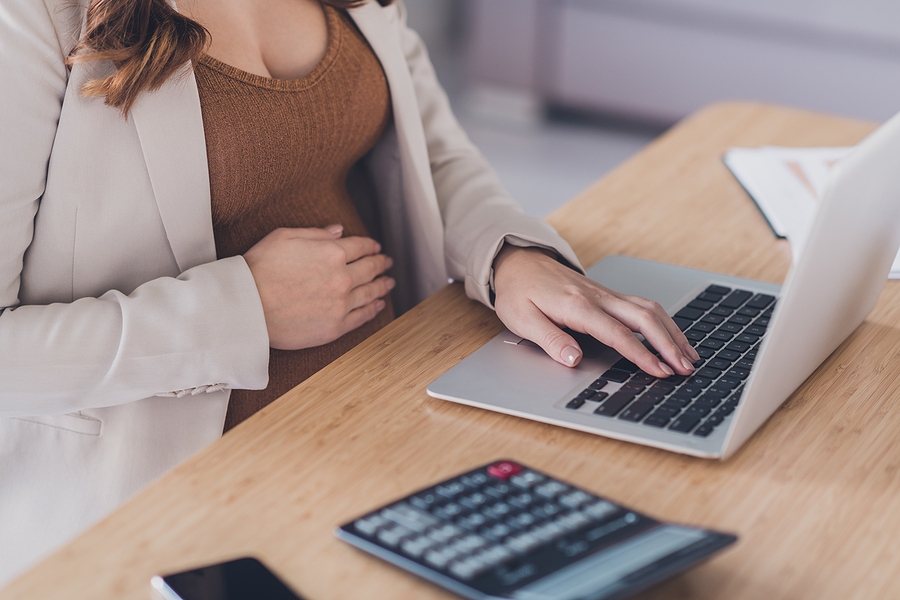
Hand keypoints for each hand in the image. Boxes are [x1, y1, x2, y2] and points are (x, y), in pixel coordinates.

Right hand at [243, 225, 393, 349]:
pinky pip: (361, 317)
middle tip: (387, 263)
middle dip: (381, 264)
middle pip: (370, 269)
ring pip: (371, 293)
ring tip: (388, 283)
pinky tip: (378, 305)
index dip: (370, 246)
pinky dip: (373, 309)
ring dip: (382, 286)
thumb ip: (316, 233)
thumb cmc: (259, 269)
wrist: (246, 306)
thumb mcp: (284, 237)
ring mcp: (341, 304)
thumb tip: (338, 231)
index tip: (374, 247)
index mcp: (332, 252)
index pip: (361, 246)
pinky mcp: (335, 327)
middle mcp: (342, 278)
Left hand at [492, 246, 698, 377]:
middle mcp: (598, 298)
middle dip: (669, 344)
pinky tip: (672, 336)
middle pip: (644, 318)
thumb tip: (573, 359)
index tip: (660, 372)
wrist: (519, 262)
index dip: (641, 355)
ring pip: (649, 310)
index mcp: (578, 306)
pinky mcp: (608, 295)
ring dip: (671, 332)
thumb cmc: (519, 291)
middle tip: (686, 369)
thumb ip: (549, 340)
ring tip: (689, 356)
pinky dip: (663, 322)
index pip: (617, 334)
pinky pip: (642, 306)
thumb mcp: (522, 319)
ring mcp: (606, 294)